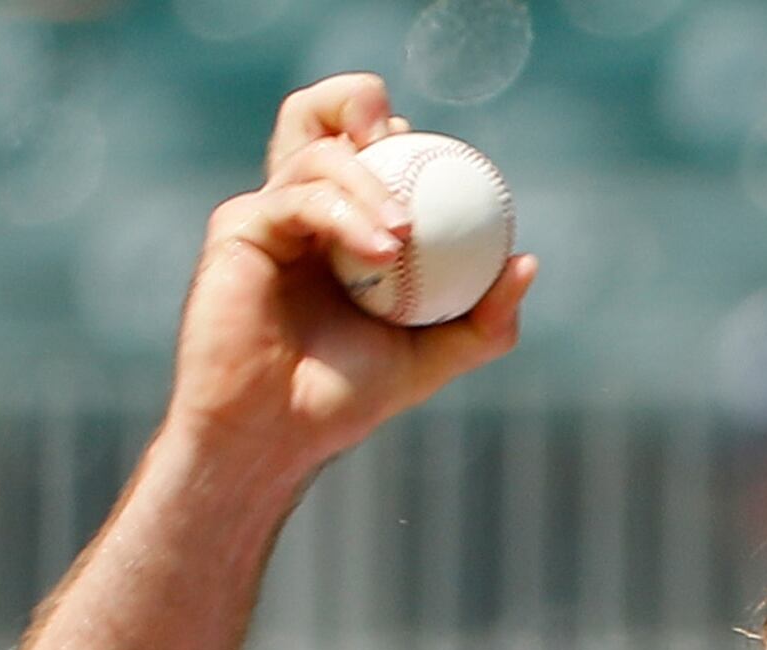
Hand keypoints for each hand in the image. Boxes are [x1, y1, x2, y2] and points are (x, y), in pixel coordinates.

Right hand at [163, 75, 535, 488]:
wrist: (280, 433)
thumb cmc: (348, 397)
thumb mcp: (435, 358)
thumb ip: (486, 317)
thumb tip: (528, 261)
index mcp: (340, 221)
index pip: (367, 146)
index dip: (402, 135)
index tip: (450, 166)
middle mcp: (300, 205)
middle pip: (317, 111)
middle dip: (359, 98)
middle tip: (409, 141)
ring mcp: (267, 212)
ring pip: (319, 152)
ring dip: (374, 184)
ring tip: (405, 236)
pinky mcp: (239, 226)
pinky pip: (300, 197)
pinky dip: (348, 215)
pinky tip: (384, 249)